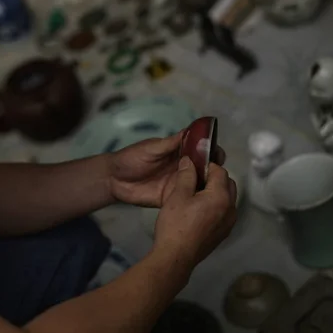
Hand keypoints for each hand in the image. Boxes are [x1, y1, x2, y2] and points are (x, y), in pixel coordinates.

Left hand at [108, 132, 225, 206]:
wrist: (114, 179)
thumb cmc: (131, 158)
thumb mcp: (152, 148)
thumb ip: (170, 143)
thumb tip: (191, 131)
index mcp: (179, 152)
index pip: (201, 150)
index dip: (212, 150)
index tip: (219, 153)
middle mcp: (183, 168)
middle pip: (205, 168)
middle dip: (214, 169)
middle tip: (218, 172)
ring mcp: (179, 184)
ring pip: (199, 184)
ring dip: (208, 185)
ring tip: (215, 186)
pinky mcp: (173, 198)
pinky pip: (188, 199)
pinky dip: (197, 200)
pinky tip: (205, 201)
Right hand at [153, 157, 236, 268]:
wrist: (175, 257)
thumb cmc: (175, 224)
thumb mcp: (178, 196)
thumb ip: (186, 175)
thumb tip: (189, 160)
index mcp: (221, 196)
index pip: (220, 171)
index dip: (206, 166)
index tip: (191, 168)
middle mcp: (231, 208)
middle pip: (228, 184)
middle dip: (213, 178)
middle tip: (193, 181)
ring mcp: (229, 223)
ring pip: (227, 198)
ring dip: (215, 192)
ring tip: (194, 196)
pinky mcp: (224, 233)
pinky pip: (224, 212)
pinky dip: (216, 206)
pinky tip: (198, 212)